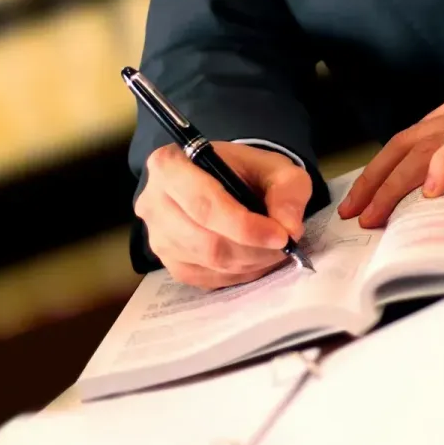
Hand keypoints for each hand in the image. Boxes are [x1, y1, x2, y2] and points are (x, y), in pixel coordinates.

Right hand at [136, 141, 311, 289]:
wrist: (222, 182)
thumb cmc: (243, 171)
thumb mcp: (274, 166)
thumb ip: (288, 189)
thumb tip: (290, 227)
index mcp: (169, 166)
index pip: (203, 204)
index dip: (244, 226)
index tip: (281, 236)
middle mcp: (153, 203)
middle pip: (206, 240)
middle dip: (252, 249)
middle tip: (284, 245)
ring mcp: (157, 238)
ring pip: (208, 262)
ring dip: (249, 262)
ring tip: (272, 250)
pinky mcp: (169, 263)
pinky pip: (207, 278)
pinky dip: (238, 273)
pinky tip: (253, 258)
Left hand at [338, 57, 443, 227]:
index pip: (410, 138)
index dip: (383, 169)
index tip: (364, 198)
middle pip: (404, 145)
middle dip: (374, 181)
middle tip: (354, 215)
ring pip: (423, 149)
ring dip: (394, 185)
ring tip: (376, 216)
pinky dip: (442, 166)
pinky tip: (430, 191)